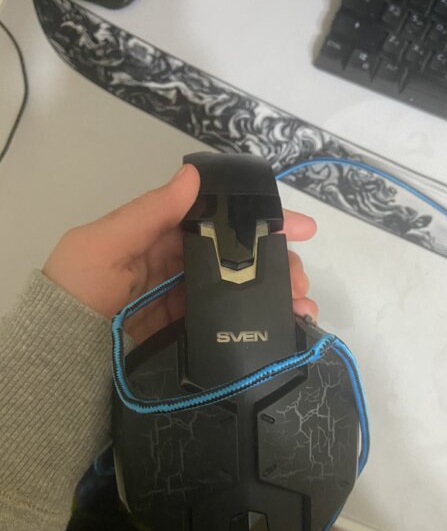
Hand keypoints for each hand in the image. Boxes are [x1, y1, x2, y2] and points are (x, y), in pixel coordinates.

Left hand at [43, 164, 317, 342]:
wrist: (60, 354)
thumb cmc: (78, 288)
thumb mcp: (104, 243)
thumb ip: (149, 213)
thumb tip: (192, 176)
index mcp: (161, 236)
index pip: (218, 221)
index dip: (259, 221)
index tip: (298, 226)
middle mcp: (178, 266)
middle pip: (237, 258)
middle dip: (277, 262)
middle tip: (303, 276)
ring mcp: (185, 302)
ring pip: (240, 290)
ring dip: (275, 293)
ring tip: (303, 304)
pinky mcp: (188, 334)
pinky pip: (228, 324)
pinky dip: (259, 324)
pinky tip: (285, 326)